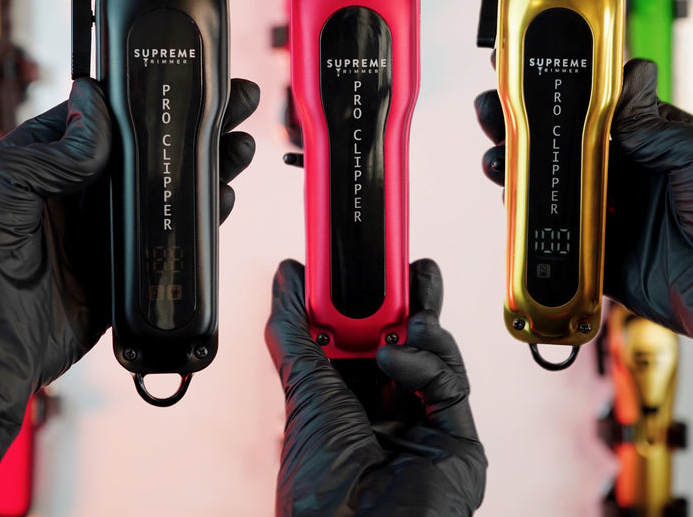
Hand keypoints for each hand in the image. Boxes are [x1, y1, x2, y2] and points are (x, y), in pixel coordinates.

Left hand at [0, 77, 258, 465]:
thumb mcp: (3, 195)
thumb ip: (50, 153)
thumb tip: (93, 105)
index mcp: (54, 163)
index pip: (110, 115)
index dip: (150, 93)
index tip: (185, 76)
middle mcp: (87, 189)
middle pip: (152, 147)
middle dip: (195, 124)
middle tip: (233, 103)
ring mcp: (111, 225)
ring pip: (170, 186)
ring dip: (208, 165)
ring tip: (238, 146)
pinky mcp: (129, 261)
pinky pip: (173, 232)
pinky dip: (203, 215)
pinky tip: (222, 197)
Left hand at [265, 259, 486, 515]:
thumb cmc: (320, 478)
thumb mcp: (302, 385)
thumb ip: (294, 326)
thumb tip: (287, 277)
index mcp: (346, 396)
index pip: (362, 335)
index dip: (365, 300)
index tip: (362, 265)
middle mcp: (386, 407)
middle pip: (405, 339)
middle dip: (409, 300)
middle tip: (407, 266)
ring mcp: (422, 422)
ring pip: (436, 355)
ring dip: (422, 323)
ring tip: (409, 311)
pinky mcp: (456, 436)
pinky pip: (450, 382)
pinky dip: (425, 360)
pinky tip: (395, 358)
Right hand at [474, 58, 692, 335]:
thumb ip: (651, 124)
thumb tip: (617, 87)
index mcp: (650, 143)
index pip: (598, 104)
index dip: (564, 84)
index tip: (532, 66)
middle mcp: (624, 173)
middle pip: (563, 142)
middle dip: (525, 124)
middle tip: (496, 109)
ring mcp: (607, 210)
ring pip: (551, 183)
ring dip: (517, 167)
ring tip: (497, 157)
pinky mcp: (596, 250)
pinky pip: (553, 231)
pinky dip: (527, 217)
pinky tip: (513, 199)